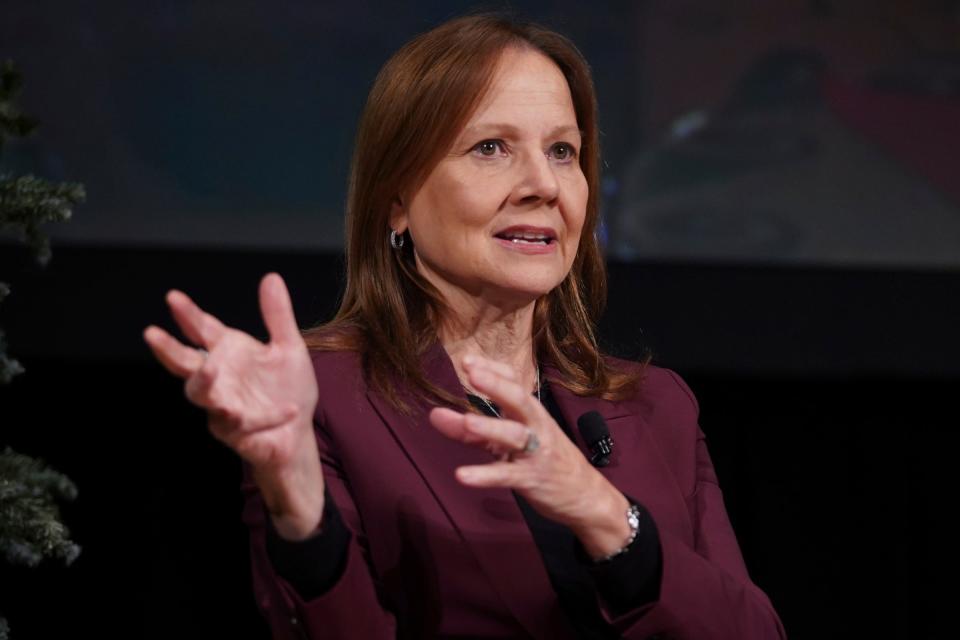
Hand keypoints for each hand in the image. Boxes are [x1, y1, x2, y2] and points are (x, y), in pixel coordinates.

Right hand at [144, 273, 324, 538]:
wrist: (299, 430)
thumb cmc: (288, 388)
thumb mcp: (289, 347)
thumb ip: (278, 316)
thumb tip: (271, 277)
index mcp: (228, 350)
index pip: (202, 328)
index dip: (187, 314)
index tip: (173, 298)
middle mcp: (218, 375)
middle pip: (184, 361)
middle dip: (168, 349)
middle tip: (152, 334)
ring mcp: (220, 403)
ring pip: (199, 394)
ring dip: (203, 382)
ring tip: (210, 369)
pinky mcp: (231, 430)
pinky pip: (231, 422)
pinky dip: (240, 417)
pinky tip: (243, 413)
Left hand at [429, 355, 630, 557]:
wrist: (584, 496)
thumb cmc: (542, 461)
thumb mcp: (505, 444)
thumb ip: (470, 431)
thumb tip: (434, 415)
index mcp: (530, 413)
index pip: (514, 382)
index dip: (492, 370)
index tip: (467, 360)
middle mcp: (536, 426)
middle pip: (519, 400)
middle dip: (496, 386)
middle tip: (472, 373)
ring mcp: (535, 452)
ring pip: (514, 435)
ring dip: (491, 427)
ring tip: (467, 422)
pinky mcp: (532, 479)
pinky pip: (507, 475)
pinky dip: (485, 475)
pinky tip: (462, 475)